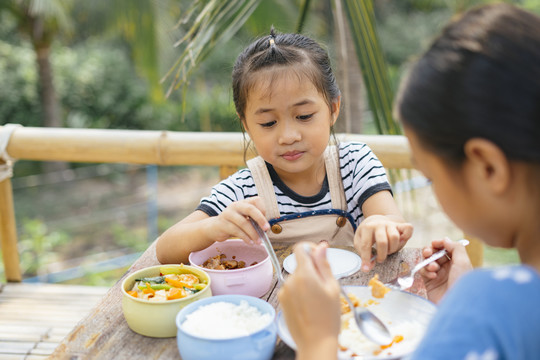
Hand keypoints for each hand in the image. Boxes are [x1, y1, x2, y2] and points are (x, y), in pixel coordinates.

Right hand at [209, 196, 268, 244]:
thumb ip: (253, 221)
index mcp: (243, 203)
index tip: (265, 221)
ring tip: (258, 241)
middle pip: (250, 209)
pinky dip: (245, 238)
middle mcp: (236, 206)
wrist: (214, 228)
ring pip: (243, 222)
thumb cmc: (233, 224)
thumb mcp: (244, 219)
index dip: (263, 210)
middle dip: (260, 219)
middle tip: (266, 229)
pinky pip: (236, 231)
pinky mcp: (223, 224)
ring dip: (253, 234)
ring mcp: (228, 214)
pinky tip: (250, 242)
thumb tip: (265, 229)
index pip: (256, 200)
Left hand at [278, 242, 339, 359]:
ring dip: (306, 282)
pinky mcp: (281, 300)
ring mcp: (284, 291)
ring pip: (296, 278)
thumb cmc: (328, 318)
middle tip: (324, 286)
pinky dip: (299, 292)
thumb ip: (324, 264)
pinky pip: (291, 289)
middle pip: (300, 265)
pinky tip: (309, 306)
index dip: (310, 248)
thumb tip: (321, 247)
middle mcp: (291, 280)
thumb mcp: (332, 287)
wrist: (315, 343)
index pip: (300, 248)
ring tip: (317, 300)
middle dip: (312, 270)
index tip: (318, 256)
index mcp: (305, 274)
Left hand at [355, 215, 412, 271]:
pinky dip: (406, 236)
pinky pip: (408, 229)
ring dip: (392, 248)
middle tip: (380, 259)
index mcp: (367, 227)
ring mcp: (390, 224)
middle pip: (382, 242)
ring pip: (395, 238)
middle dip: (381, 255)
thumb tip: (368, 267)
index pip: (366, 245)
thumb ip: (362, 253)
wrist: (376, 220)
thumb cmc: (367, 234)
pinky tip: (401, 241)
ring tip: (388, 251)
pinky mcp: (400, 225)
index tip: (366, 269)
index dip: (366, 259)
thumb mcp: (359, 241)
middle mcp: (379, 224)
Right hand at [420, 238, 471, 303]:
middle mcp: (448, 268)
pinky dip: (426, 272)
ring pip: (427, 261)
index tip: (434, 243)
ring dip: (428, 262)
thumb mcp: (463, 262)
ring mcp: (438, 275)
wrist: (456, 304)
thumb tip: (445, 239)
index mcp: (458, 262)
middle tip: (428, 253)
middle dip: (431, 251)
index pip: (446, 248)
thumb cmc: (462, 283)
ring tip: (433, 267)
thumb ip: (455, 248)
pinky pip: (423, 272)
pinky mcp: (429, 283)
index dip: (440, 244)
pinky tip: (433, 276)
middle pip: (435, 253)